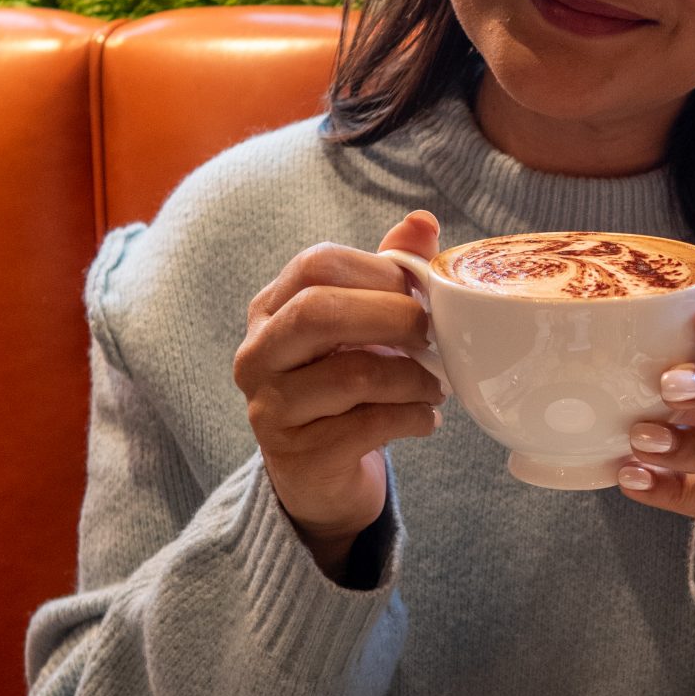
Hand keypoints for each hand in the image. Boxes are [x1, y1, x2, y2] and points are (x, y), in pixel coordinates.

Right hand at [233, 210, 446, 575]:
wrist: (319, 475)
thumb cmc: (343, 385)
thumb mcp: (362, 324)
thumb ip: (387, 272)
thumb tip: (423, 220)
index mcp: (271, 309)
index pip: (317, 264)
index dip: (378, 271)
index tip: (419, 292)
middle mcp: (257, 354)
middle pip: (318, 311)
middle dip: (390, 317)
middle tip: (430, 334)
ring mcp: (270, 407)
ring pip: (350, 374)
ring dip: (412, 377)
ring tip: (436, 386)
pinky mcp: (298, 456)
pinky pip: (366, 426)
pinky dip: (412, 419)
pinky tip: (425, 420)